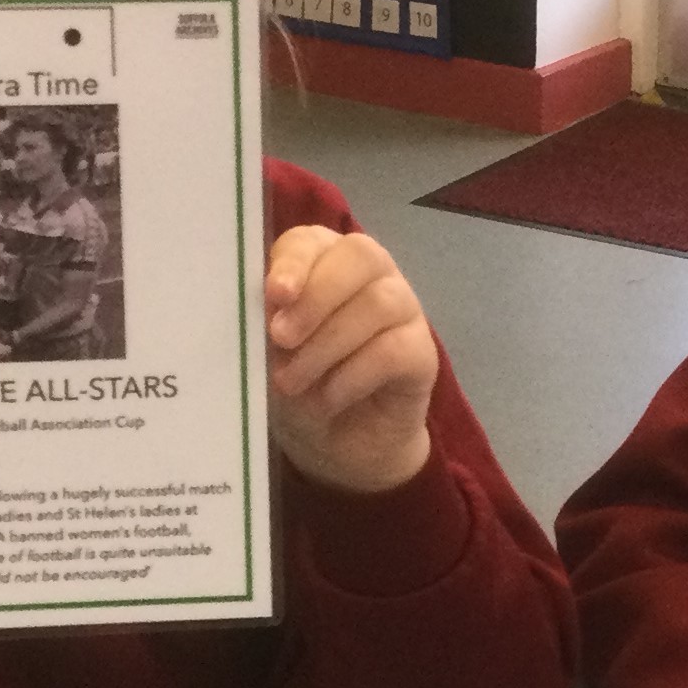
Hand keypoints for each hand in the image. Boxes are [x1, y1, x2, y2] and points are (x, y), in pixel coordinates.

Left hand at [265, 225, 436, 494]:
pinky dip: (352, 377)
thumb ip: (266, 321)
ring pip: (378, 303)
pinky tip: (327, 399)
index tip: (276, 294)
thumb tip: (264, 304)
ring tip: (293, 382)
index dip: (295, 261)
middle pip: (359, 257)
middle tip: (281, 339)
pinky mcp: (423, 353)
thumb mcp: (267, 354)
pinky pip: (394, 350)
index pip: (314, 240)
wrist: (336, 447)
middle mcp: (371, 276)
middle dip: (316, 298)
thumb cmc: (298, 385)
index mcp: (323, 262)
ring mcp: (403, 311)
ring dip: (327, 344)